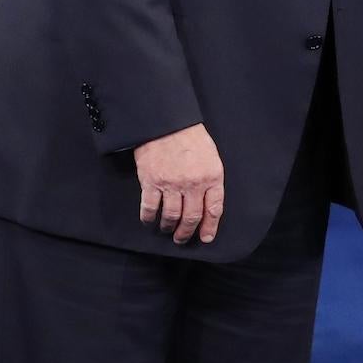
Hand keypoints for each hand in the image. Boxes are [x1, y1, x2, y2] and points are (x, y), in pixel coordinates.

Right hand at [133, 123, 224, 244]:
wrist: (166, 124)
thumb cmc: (191, 139)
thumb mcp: (211, 157)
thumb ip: (211, 179)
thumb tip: (208, 202)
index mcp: (212, 177)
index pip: (214, 209)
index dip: (210, 227)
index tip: (206, 238)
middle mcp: (193, 184)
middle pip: (191, 217)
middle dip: (187, 233)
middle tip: (182, 239)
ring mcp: (171, 184)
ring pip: (171, 216)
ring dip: (168, 228)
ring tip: (167, 231)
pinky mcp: (151, 182)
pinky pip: (150, 208)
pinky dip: (149, 218)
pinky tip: (149, 222)